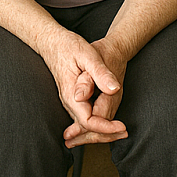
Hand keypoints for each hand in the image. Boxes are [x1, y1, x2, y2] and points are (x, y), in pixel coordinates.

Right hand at [39, 28, 126, 147]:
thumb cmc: (69, 46)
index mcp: (72, 94)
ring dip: (102, 131)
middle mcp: (68, 101)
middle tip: (125, 133)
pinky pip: (83, 117)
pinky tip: (107, 126)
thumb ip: (100, 73)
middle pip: (86, 129)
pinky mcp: (72, 98)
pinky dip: (96, 124)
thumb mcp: (88, 55)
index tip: (122, 126)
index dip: (106, 128)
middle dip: (106, 134)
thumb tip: (113, 89)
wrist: (52, 41)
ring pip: (84, 125)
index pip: (88, 122)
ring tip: (120, 132)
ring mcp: (69, 101)